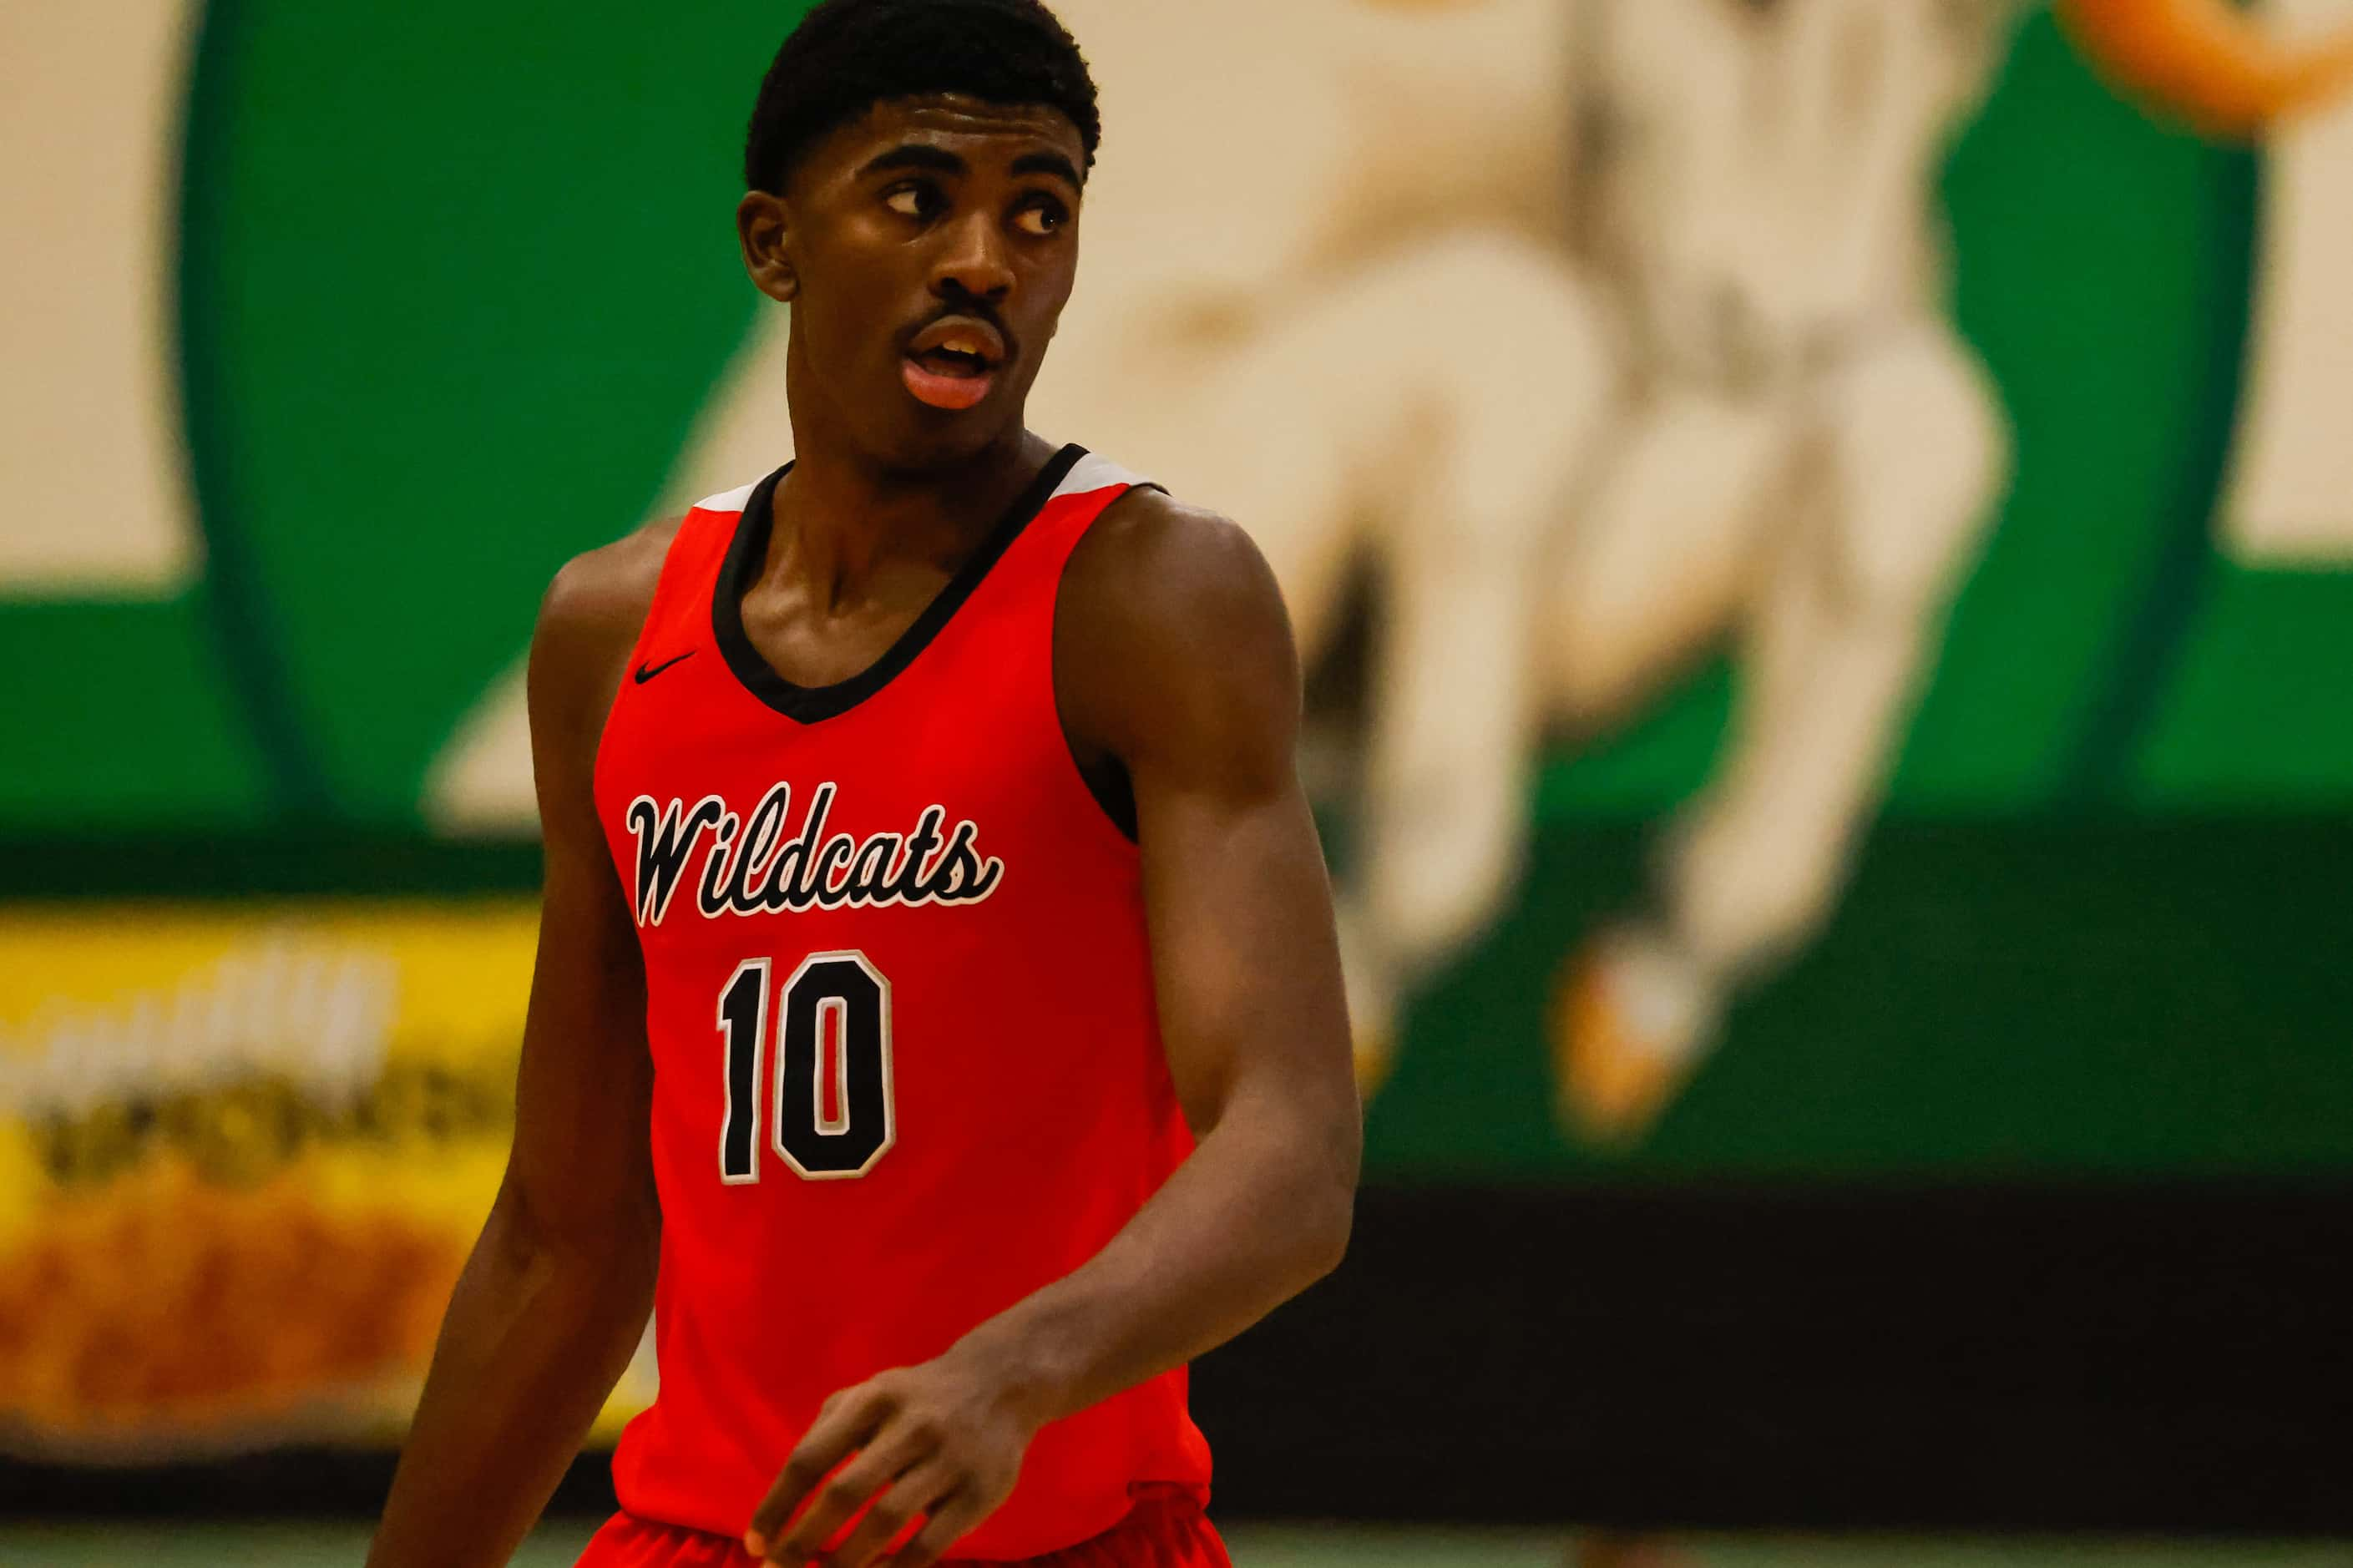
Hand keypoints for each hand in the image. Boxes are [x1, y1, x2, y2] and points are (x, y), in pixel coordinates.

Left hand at [743, 1347, 1045, 1567]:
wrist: (1003, 1384)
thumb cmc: (916, 1397)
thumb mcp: (869, 1393)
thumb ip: (826, 1432)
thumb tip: (784, 1500)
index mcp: (874, 1399)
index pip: (811, 1458)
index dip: (777, 1505)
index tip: (756, 1544)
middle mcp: (911, 1426)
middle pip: (845, 1494)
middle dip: (803, 1541)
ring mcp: (948, 1460)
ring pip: (886, 1523)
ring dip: (844, 1562)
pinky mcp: (978, 1493)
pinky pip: (927, 1545)